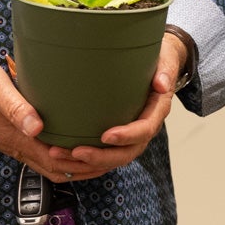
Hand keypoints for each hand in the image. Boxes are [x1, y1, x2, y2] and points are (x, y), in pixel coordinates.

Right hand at [0, 33, 185, 182]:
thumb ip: (15, 107)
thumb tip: (37, 128)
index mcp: (13, 136)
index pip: (52, 161)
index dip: (77, 163)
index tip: (102, 155)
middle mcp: (15, 144)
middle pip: (54, 168)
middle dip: (82, 167)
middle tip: (111, 157)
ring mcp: (13, 139)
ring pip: (48, 162)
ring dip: (73, 163)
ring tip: (99, 152)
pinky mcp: (13, 131)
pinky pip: (40, 150)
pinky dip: (60, 150)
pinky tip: (73, 137)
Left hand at [61, 30, 185, 175]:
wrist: (159, 67)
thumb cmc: (160, 62)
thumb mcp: (165, 61)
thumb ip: (164, 71)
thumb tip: (162, 84)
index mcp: (156, 111)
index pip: (144, 130)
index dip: (126, 136)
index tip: (106, 135)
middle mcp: (145, 128)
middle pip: (126, 153)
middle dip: (100, 157)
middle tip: (76, 152)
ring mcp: (131, 136)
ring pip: (111, 160)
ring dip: (86, 163)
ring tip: (59, 155)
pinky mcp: (118, 138)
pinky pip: (103, 157)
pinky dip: (82, 162)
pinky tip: (63, 157)